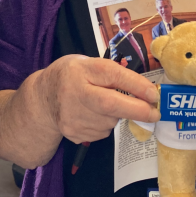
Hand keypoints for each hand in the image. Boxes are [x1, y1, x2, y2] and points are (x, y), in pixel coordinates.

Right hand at [39, 55, 158, 143]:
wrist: (41, 100)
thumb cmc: (70, 76)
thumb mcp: (86, 63)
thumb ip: (110, 73)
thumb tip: (144, 88)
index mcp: (80, 70)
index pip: (112, 75)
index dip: (136, 85)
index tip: (153, 94)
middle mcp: (74, 93)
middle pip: (111, 105)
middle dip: (137, 110)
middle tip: (154, 113)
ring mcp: (72, 116)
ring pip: (109, 121)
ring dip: (117, 115)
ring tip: (103, 105)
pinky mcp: (74, 133)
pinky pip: (102, 132)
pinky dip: (105, 124)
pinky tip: (93, 115)